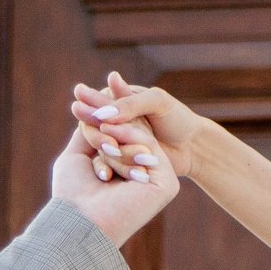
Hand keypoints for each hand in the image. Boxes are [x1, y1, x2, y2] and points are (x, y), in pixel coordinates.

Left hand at [51, 122, 176, 246]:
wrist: (78, 222)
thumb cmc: (72, 195)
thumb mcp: (77, 156)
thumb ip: (90, 133)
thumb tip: (97, 111)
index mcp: (126, 176)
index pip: (121, 139)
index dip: (104, 126)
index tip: (86, 114)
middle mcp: (144, 179)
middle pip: (132, 137)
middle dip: (109, 130)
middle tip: (93, 130)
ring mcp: (157, 181)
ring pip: (139, 140)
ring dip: (114, 141)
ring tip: (100, 154)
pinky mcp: (166, 184)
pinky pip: (149, 147)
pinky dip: (129, 140)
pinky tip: (110, 146)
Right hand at [70, 73, 209, 180]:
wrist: (192, 148)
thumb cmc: (177, 119)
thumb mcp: (157, 102)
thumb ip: (131, 103)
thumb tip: (104, 113)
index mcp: (121, 98)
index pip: (101, 100)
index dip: (90, 102)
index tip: (78, 103)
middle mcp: (115, 119)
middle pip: (95, 121)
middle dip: (91, 122)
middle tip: (85, 123)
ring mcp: (116, 139)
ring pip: (100, 141)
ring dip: (100, 143)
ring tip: (106, 146)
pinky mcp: (120, 159)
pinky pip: (108, 160)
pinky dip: (105, 164)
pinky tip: (105, 171)